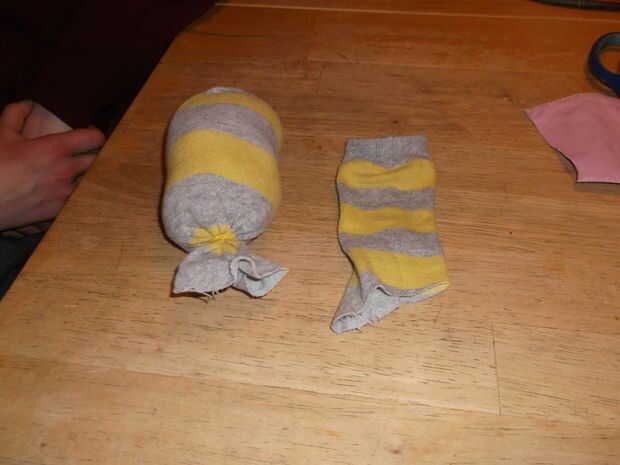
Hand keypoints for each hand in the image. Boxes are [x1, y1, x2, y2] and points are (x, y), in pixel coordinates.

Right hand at [0, 101, 104, 230]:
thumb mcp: (1, 134)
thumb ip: (16, 114)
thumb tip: (28, 104)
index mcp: (55, 148)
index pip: (94, 139)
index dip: (95, 135)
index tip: (90, 135)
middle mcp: (66, 170)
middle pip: (98, 160)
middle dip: (95, 155)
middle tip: (85, 153)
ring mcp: (65, 193)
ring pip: (91, 181)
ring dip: (87, 176)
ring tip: (78, 173)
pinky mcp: (59, 211)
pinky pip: (79, 200)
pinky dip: (77, 194)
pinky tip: (69, 191)